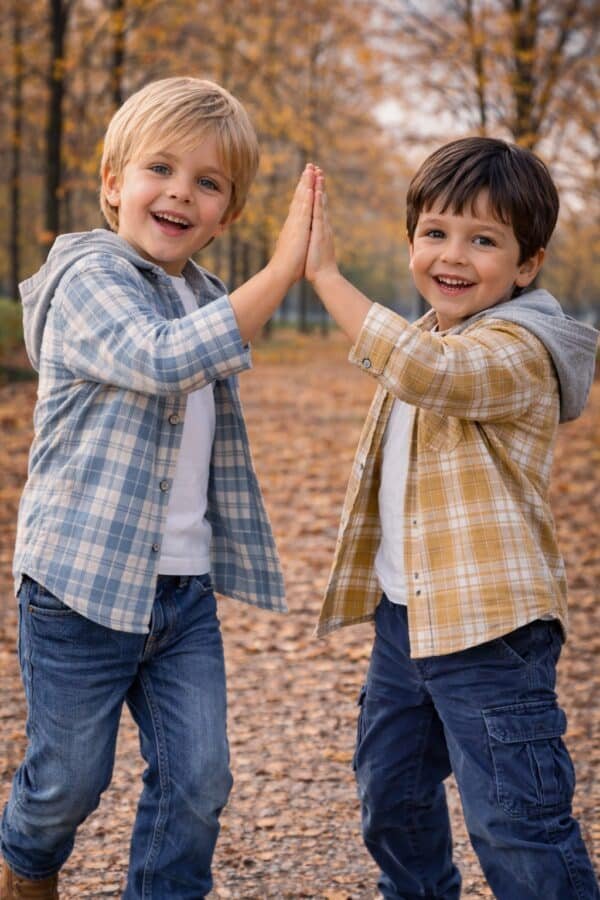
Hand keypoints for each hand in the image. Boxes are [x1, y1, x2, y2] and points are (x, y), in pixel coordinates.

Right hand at [268, 164, 315, 288]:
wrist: (281, 274)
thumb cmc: (287, 266)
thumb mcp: (292, 248)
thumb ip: (293, 240)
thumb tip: (293, 239)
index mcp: (293, 226)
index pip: (299, 205)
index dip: (303, 191)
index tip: (307, 179)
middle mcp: (293, 222)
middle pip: (300, 197)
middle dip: (305, 181)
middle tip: (309, 166)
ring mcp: (295, 224)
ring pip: (301, 199)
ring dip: (306, 184)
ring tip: (311, 169)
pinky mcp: (298, 228)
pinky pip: (304, 209)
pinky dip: (307, 198)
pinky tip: (311, 187)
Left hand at [305, 170, 338, 284]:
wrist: (324, 276)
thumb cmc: (315, 265)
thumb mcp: (312, 247)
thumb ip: (313, 238)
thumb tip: (310, 234)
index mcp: (318, 227)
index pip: (315, 205)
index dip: (314, 191)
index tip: (312, 178)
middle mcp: (321, 224)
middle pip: (318, 200)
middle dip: (317, 183)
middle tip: (315, 167)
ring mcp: (322, 227)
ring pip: (319, 203)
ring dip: (318, 187)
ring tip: (318, 172)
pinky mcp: (320, 232)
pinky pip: (318, 213)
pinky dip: (317, 201)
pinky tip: (317, 191)